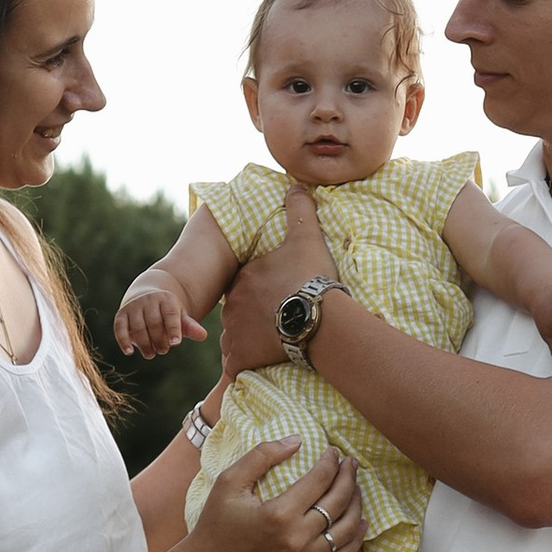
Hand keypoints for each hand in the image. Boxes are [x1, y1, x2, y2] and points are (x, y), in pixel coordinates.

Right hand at [117, 268, 208, 359]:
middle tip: (163, 350)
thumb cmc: (168, 312)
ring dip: (144, 343)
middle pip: (154, 323)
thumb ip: (190, 326)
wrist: (147, 295)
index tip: (175, 343)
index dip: (173, 329)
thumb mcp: (180, 317)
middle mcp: (149, 300)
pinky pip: (120, 328)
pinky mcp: (121, 314)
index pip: (170, 315)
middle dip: (159, 340)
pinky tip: (130, 352)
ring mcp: (134, 306)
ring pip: (138, 327)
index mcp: (167, 299)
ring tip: (151, 354)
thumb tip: (203, 335)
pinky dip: (124, 340)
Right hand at [184, 440, 364, 551]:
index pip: (320, 480)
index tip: (334, 452)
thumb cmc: (215, 525)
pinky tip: (360, 523)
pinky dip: (356, 538)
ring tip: (356, 488)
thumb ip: (262, 456)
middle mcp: (297, 539)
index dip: (332, 462)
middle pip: (338, 502)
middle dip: (349, 477)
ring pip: (347, 529)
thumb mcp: (229, 482)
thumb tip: (298, 440)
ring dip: (357, 505)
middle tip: (351, 464)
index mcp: (279, 513)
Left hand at [224, 185, 339, 372]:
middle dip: (251, 315)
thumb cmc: (312, 279)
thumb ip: (300, 211)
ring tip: (272, 342)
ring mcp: (234, 333)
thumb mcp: (307, 238)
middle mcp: (232, 305)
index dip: (260, 289)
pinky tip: (257, 364)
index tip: (277, 295)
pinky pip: (235, 364)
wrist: (319, 320)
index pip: (244, 284)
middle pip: (237, 311)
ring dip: (248, 339)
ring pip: (234, 337)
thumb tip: (295, 186)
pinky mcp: (240, 358)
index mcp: (244, 278)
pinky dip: (244, 364)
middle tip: (277, 320)